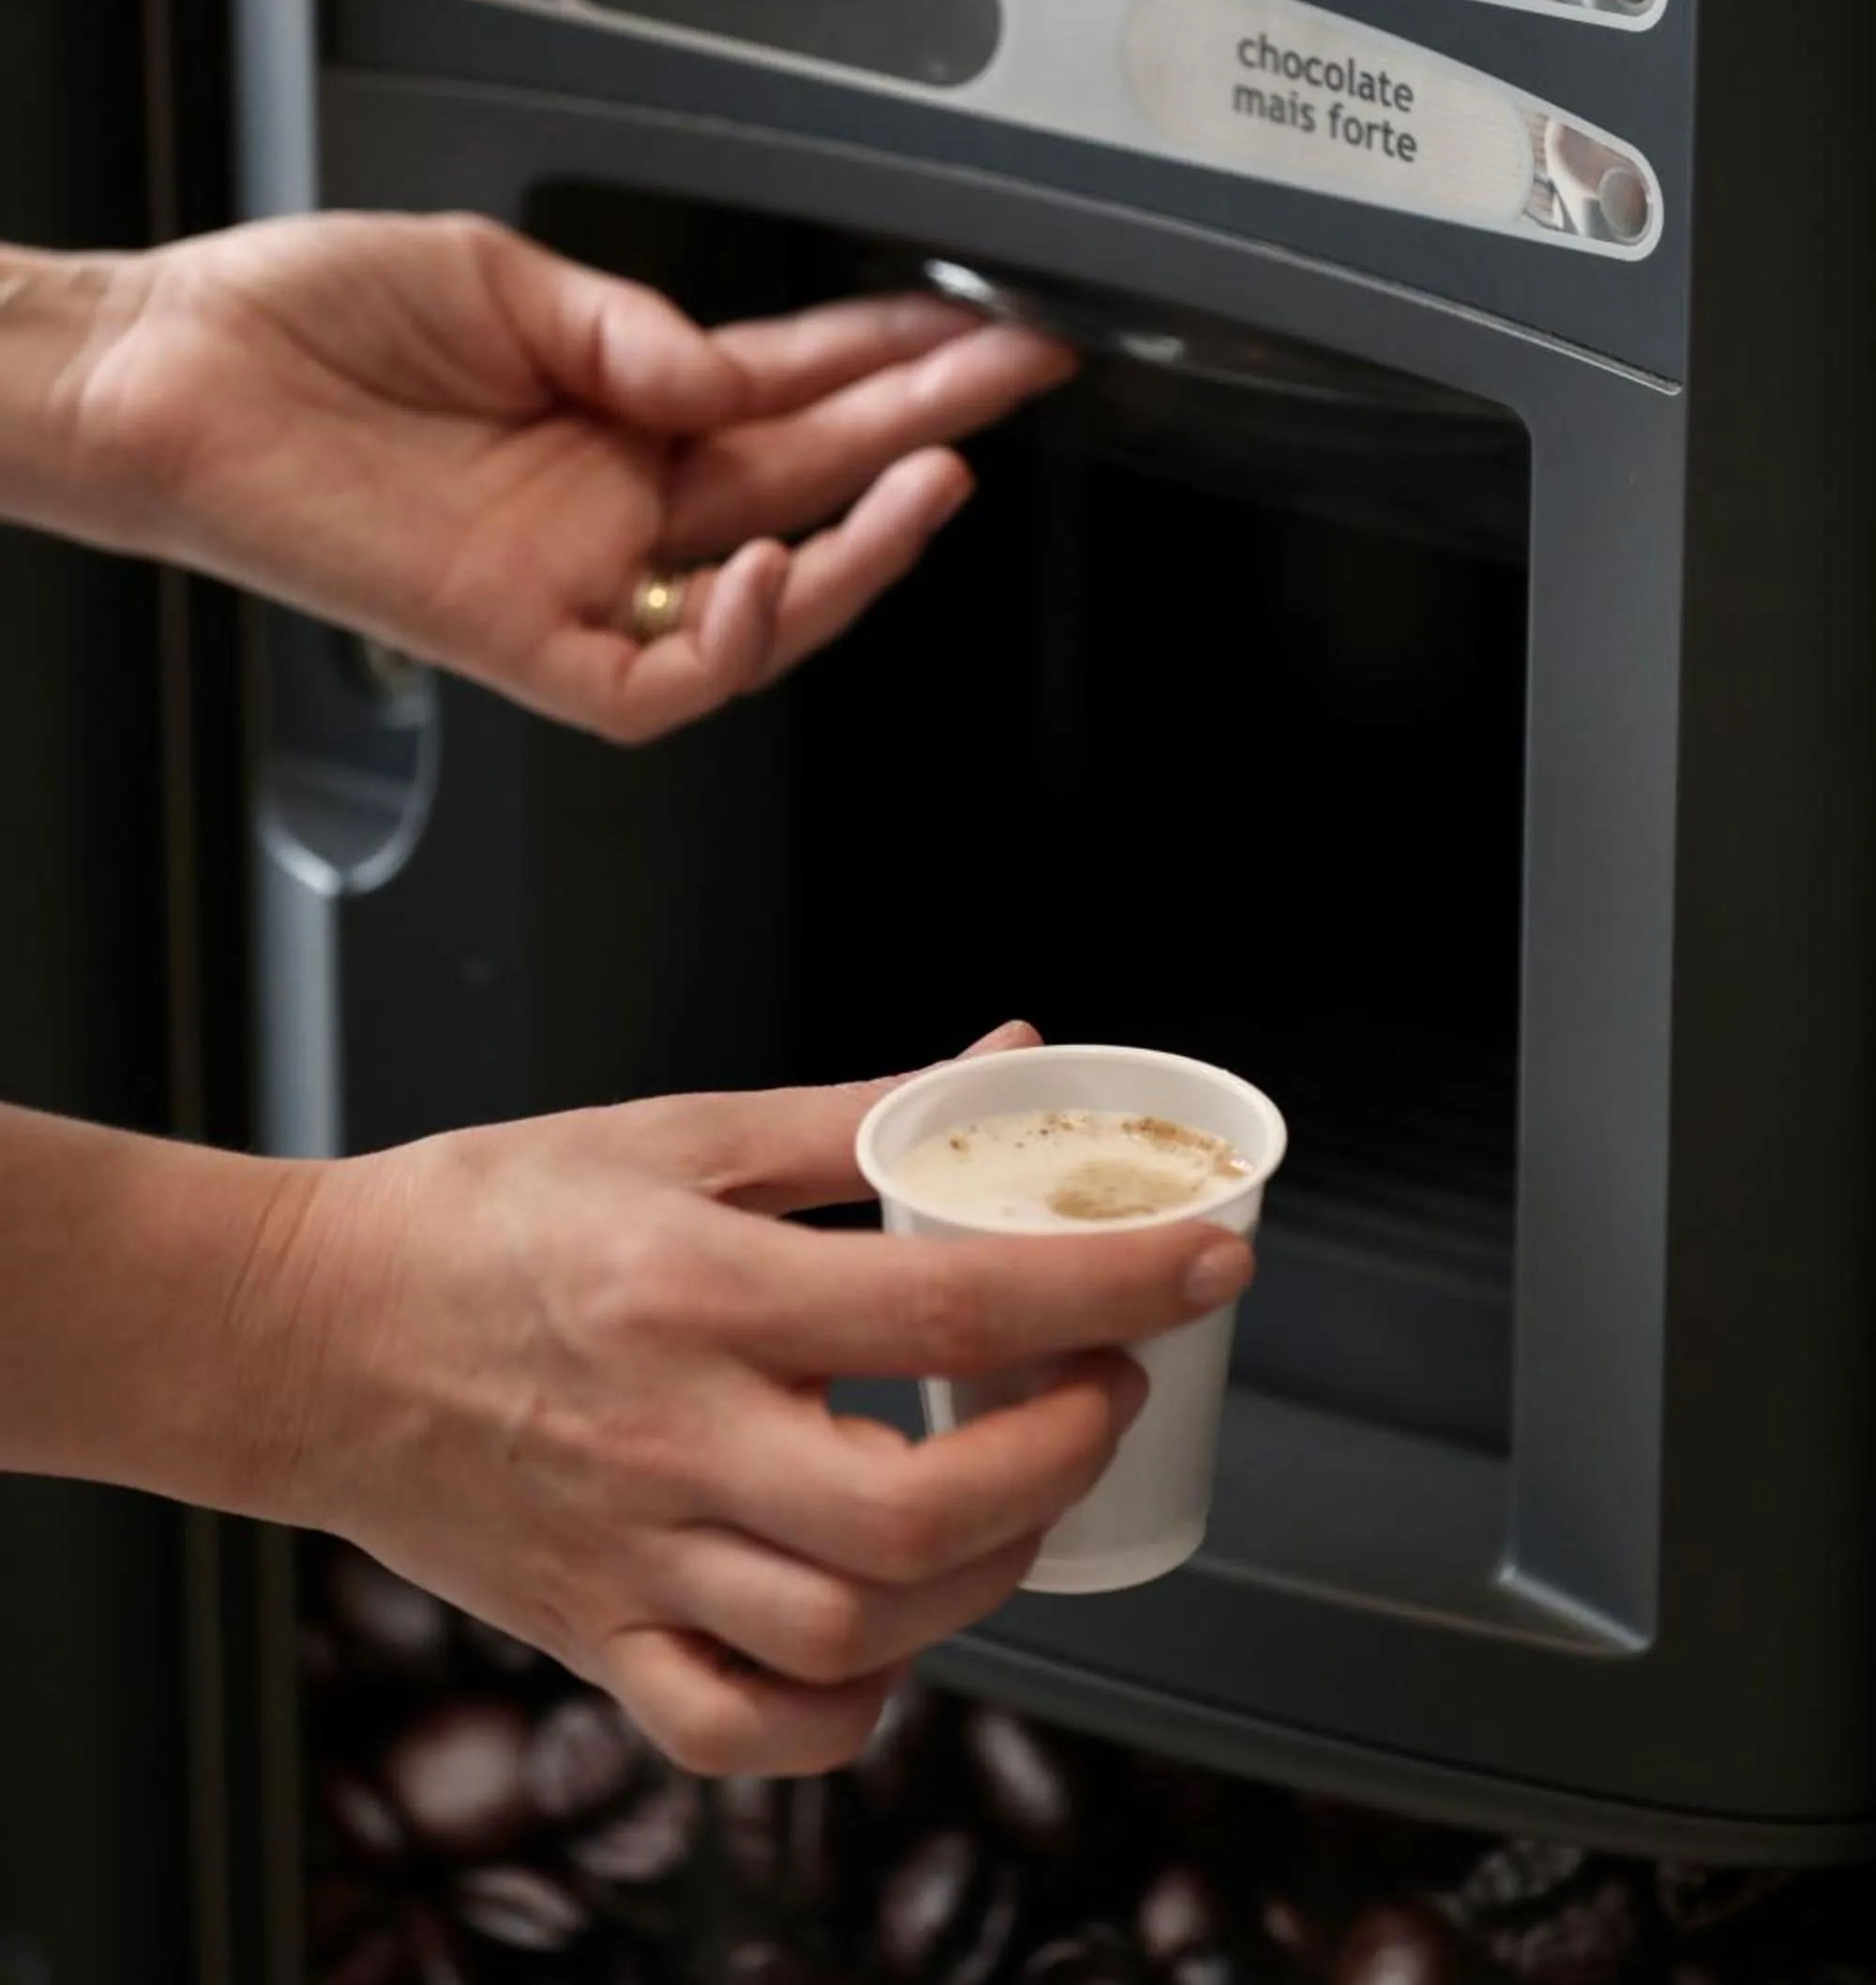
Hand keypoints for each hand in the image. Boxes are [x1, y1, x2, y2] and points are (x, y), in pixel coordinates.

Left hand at [51, 212, 1071, 739]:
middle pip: (804, 476)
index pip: (787, 389)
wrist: (169, 374)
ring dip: (862, 542)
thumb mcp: (495, 278)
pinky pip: (661, 677)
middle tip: (1016, 372)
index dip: (888, 360)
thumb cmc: (301, 321)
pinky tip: (780, 563)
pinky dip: (734, 637)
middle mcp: (610, 498)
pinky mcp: (519, 638)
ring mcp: (574, 573)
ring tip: (940, 470)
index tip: (975, 324)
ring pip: (764, 600)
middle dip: (920, 421)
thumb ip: (632, 332)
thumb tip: (739, 371)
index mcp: (613, 405)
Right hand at [270, 1024, 1253, 1776]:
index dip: (1112, 1284)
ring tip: (1016, 1492)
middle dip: (1060, 1455)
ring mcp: (631, 1557)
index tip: (1207, 1259)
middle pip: (915, 1513)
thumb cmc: (481, 1216)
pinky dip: (845, 1705)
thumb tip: (1003, 1063)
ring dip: (982, 1575)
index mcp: (695, 1287)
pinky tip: (889, 1630)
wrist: (303, 1332)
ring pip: (849, 1631)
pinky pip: (740, 1728)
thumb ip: (855, 1114)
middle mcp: (669, 1438)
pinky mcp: (595, 1635)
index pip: (952, 1308)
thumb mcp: (674, 1128)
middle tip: (1104, 1386)